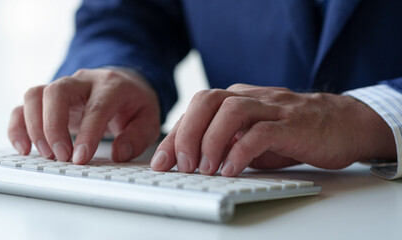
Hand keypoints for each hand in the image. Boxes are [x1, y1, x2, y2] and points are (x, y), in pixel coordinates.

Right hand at [8, 68, 160, 163]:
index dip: (87, 133)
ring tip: (45, 154)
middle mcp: (81, 81)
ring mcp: (59, 88)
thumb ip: (136, 136)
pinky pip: (22, 107)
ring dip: (34, 127)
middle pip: (56, 92)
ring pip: (34, 95)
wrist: (122, 82)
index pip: (95, 106)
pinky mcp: (45, 99)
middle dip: (53, 127)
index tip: (80, 157)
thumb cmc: (132, 103)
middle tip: (60, 155)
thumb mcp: (148, 118)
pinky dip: (17, 128)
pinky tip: (24, 148)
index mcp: (110, 85)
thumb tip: (118, 153)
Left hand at [151, 83, 395, 175]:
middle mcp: (251, 97)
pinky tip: (231, 170)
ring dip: (211, 141)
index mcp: (237, 98)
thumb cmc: (294, 132)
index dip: (174, 135)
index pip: (195, 109)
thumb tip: (188, 163)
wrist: (345, 124)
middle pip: (207, 101)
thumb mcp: (251, 136)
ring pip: (231, 110)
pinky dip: (241, 152)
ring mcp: (273, 108)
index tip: (161, 162)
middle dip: (187, 134)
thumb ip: (224, 143)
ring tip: (205, 169)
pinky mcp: (294, 124)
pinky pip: (261, 132)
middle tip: (182, 165)